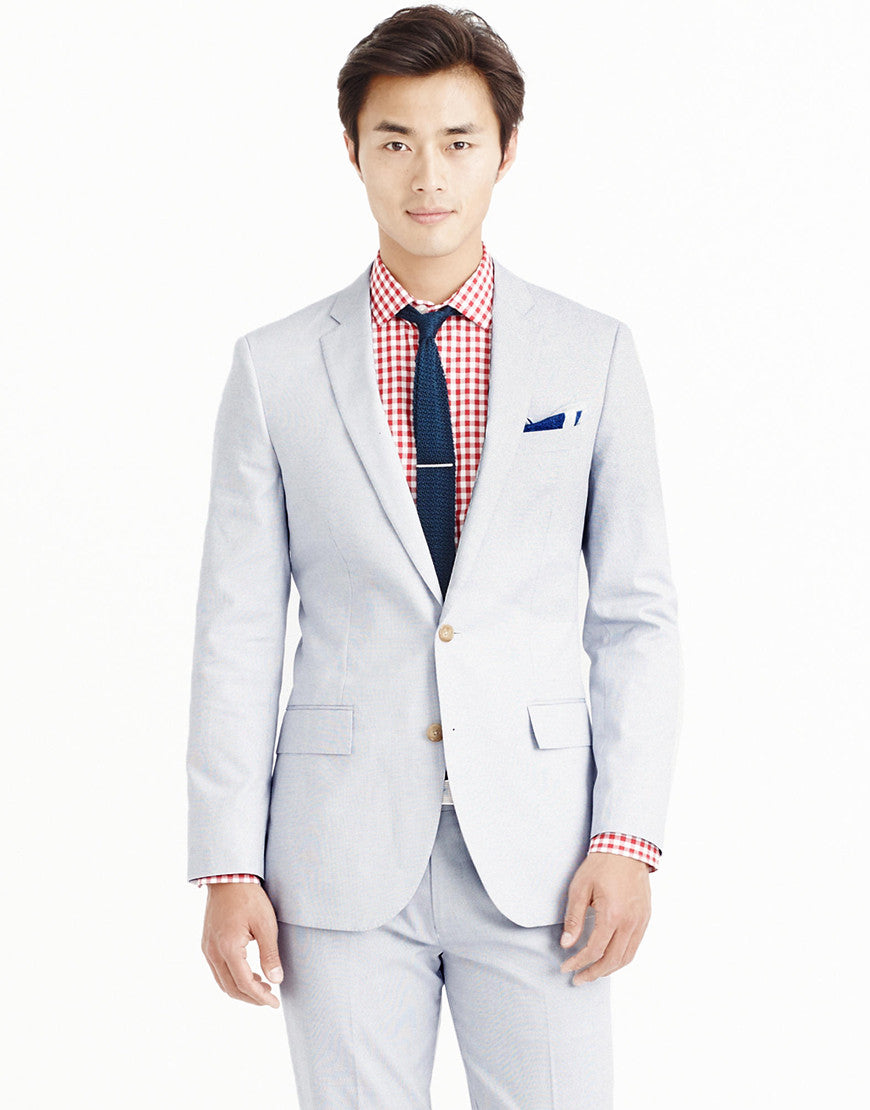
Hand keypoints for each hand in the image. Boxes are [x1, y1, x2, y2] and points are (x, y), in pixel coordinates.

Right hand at [201, 883, 283, 1007]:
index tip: (274, 1003)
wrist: (228, 878)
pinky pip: (218, 970)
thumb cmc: (249, 898)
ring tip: (262, 987)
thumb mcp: (265, 925)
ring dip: (241, 989)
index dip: (260, 997)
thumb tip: (276, 980)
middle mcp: (213, 952)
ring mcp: (207, 948)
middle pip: (230, 988)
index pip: (243, 984)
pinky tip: (248, 973)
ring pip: (222, 981)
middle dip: (251, 997)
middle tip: (270, 998)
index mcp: (228, 948)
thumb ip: (270, 954)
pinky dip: (232, 978)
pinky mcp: (207, 943)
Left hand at [558, 852, 650, 983]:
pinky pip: (635, 946)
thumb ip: (574, 918)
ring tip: (593, 973)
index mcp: (612, 915)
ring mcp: (640, 921)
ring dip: (609, 969)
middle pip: (612, 960)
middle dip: (593, 973)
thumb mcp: (579, 888)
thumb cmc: (600, 866)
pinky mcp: (645, 918)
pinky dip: (621, 958)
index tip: (566, 966)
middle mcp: (630, 922)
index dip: (579, 962)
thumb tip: (567, 944)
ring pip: (627, 957)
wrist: (625, 849)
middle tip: (578, 978)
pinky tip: (609, 958)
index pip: (594, 950)